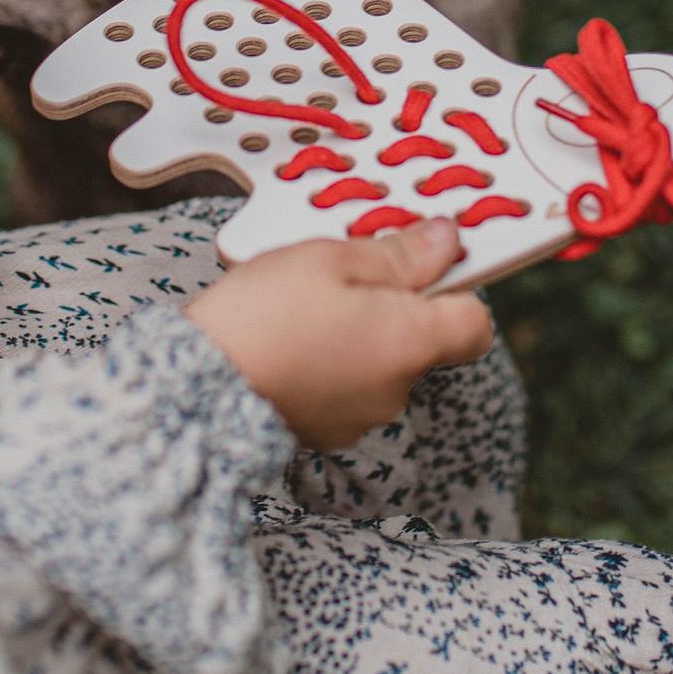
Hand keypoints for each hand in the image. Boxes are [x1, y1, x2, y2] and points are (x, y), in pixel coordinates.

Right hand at [185, 219, 495, 449]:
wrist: (197, 386)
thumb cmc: (265, 315)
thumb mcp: (331, 258)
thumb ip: (398, 253)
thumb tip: (448, 241)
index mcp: (412, 342)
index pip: (475, 324)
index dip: (457, 288)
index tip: (426, 259)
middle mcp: (397, 389)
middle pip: (421, 339)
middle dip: (391, 304)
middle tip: (341, 272)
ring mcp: (361, 417)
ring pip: (379, 362)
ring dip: (356, 333)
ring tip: (300, 308)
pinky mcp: (325, 431)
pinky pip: (344, 386)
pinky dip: (327, 363)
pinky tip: (287, 342)